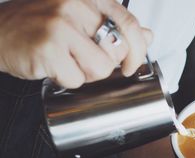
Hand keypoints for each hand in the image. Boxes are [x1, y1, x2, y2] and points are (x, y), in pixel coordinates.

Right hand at [0, 0, 151, 87]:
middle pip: (115, 53)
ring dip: (85, 74)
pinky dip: (67, 80)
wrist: (0, 32)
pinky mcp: (48, 48)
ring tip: (67, 62)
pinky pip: (76, 80)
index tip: (131, 65)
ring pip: (100, 69)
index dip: (138, 51)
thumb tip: (147, 35)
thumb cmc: (41, 26)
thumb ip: (115, 26)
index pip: (130, 25)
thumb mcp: (81, 19)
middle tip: (84, 60)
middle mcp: (75, 7)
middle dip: (105, 66)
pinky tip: (54, 67)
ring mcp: (60, 26)